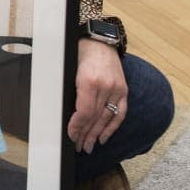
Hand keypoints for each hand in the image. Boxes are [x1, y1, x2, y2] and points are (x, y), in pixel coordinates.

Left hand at [68, 38, 127, 152]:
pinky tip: (104, 138)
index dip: (77, 127)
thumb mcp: (69, 72)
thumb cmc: (79, 55)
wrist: (99, 41)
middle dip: (85, 135)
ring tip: (89, 147)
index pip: (84, 112)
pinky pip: (120, 114)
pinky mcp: (124, 90)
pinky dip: (112, 128)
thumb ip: (70, 93)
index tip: (71, 136)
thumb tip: (66, 117)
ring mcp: (117, 89)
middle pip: (95, 118)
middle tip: (78, 147)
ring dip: (97, 135)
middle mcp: (105, 87)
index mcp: (89, 81)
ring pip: (106, 118)